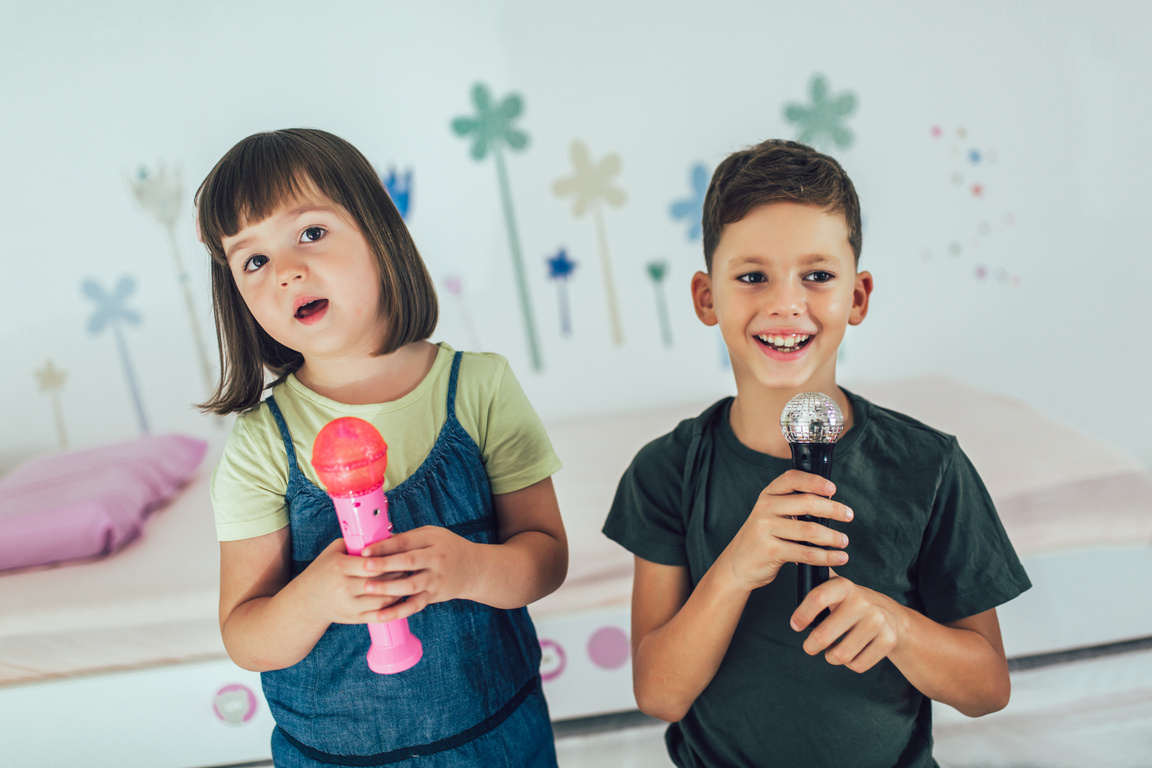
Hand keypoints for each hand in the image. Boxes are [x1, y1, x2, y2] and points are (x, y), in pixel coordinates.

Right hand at [296, 538, 405, 625]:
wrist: (307, 601)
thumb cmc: (324, 571)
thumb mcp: (334, 551)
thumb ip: (357, 541)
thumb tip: (384, 534)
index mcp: (339, 567)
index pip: (371, 563)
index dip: (388, 559)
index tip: (400, 553)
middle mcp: (343, 588)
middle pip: (380, 581)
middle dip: (397, 573)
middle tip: (409, 565)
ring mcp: (349, 606)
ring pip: (383, 600)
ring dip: (399, 591)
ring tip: (406, 580)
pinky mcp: (354, 619)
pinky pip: (379, 615)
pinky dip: (393, 607)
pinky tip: (399, 598)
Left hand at [359, 526, 480, 621]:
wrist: (474, 568)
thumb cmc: (447, 548)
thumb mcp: (431, 535)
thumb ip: (407, 538)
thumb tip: (377, 539)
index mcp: (432, 540)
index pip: (405, 542)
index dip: (384, 546)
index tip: (364, 550)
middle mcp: (435, 559)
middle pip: (408, 562)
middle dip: (384, 564)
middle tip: (363, 567)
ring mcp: (435, 579)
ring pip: (410, 585)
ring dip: (388, 588)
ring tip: (367, 588)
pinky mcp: (434, 595)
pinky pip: (414, 605)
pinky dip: (398, 612)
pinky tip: (381, 615)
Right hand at [720, 469, 852, 591]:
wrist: (736, 565)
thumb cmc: (761, 539)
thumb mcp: (770, 515)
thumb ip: (792, 506)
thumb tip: (829, 502)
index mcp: (767, 496)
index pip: (792, 479)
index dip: (815, 481)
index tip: (833, 489)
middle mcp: (764, 509)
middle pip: (806, 503)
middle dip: (833, 509)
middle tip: (849, 515)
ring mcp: (765, 529)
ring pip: (809, 530)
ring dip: (833, 536)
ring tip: (844, 541)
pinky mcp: (770, 551)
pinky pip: (805, 553)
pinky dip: (826, 556)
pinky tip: (838, 557)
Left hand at [791, 570, 901, 672]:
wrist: (892, 616)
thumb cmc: (852, 602)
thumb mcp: (837, 586)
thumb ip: (817, 575)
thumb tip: (793, 557)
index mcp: (844, 587)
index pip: (817, 597)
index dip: (802, 614)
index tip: (795, 626)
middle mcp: (862, 603)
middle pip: (823, 635)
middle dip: (811, 646)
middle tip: (809, 647)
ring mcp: (877, 622)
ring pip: (840, 655)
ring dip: (830, 657)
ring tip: (831, 650)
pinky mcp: (887, 641)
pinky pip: (857, 665)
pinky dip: (849, 664)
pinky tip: (850, 653)